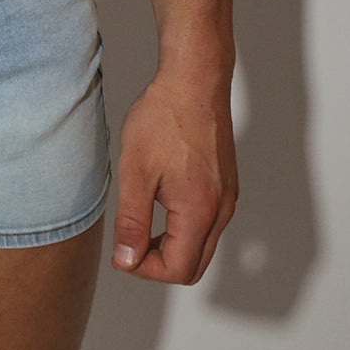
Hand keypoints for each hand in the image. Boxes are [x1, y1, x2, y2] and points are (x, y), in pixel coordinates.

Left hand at [110, 68, 238, 282]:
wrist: (194, 80)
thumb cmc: (165, 117)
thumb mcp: (136, 170)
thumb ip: (132, 221)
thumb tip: (127, 260)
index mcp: (200, 211)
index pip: (177, 270)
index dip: (144, 269)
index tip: (121, 249)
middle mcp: (221, 210)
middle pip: (193, 266)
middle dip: (158, 263)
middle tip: (129, 240)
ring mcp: (227, 198)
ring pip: (202, 246)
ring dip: (171, 245)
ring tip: (140, 218)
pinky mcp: (226, 185)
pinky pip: (208, 224)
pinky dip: (184, 228)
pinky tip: (160, 201)